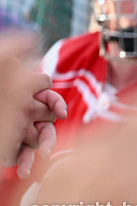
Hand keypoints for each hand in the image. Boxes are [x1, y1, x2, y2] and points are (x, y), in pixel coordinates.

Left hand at [0, 33, 67, 177]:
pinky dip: (26, 162)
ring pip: (39, 138)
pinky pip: (25, 155)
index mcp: (17, 93)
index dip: (54, 101)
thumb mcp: (8, 85)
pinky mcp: (10, 148)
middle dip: (47, 132)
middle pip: (46, 118)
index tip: (59, 112)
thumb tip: (31, 35)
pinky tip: (22, 170)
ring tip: (36, 162)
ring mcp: (14, 129)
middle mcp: (17, 110)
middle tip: (44, 145)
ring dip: (40, 151)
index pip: (45, 92)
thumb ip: (15, 59)